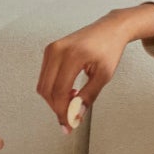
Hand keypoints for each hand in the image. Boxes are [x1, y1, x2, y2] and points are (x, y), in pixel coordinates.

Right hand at [36, 2, 153, 127]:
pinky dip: (53, 89)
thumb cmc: (109, 47)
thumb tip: (77, 114)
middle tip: (68, 119)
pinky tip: (68, 91)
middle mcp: (58, 50)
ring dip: (54, 99)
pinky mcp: (50, 50)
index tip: (68, 123)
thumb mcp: (104, 75)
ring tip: (71, 103)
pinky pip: (45, 76)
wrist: (110, 29)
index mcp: (72, 55)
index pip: (59, 91)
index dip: (62, 111)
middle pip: (47, 90)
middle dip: (56, 108)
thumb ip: (89, 95)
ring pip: (43, 85)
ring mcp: (51, 49)